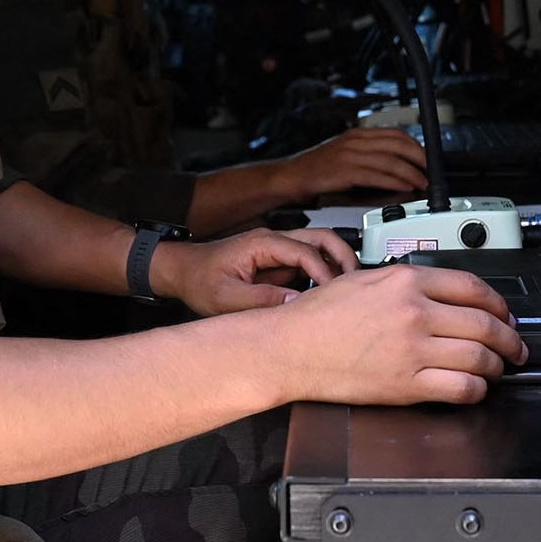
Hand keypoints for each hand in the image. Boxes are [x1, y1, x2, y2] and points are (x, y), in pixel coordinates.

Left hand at [153, 227, 357, 314]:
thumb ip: (261, 300)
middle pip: (321, 238)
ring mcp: (277, 249)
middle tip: (358, 283)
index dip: (323, 273)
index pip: (304, 252)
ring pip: (319, 246)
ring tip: (350, 288)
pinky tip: (331, 294)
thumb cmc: (198, 279)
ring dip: (337, 263)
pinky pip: (309, 261)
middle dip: (343, 257)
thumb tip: (296, 303)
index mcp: (262, 243)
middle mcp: (273, 240)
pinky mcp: (278, 261)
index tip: (333, 294)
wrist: (182, 272)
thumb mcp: (226, 297)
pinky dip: (325, 273)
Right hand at [244, 264, 524, 405]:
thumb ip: (405, 282)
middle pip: (485, 323)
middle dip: (509, 338)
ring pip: (480, 357)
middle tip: (514, 346)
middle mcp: (415, 312)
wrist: (289, 347)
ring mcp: (412, 349)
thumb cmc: (317, 316)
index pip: (473, 288)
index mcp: (406, 280)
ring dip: (497, 366)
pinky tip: (475, 388)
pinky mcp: (407, 383)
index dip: (498, 303)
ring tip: (497, 369)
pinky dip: (477, 389)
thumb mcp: (364, 278)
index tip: (504, 313)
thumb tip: (440, 292)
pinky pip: (461, 387)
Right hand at [281, 127, 428, 201]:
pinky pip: (379, 175)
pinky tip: (405, 187)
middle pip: (398, 144)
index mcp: (357, 135)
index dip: (415, 145)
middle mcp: (356, 141)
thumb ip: (366, 155)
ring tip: (422, 183)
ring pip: (391, 160)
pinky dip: (396, 181)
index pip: (394, 134)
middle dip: (419, 158)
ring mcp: (351, 155)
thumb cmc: (315, 170)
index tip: (427, 157)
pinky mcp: (346, 171)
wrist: (290, 177)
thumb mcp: (343, 154)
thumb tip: (392, 164)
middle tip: (431, 171)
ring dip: (412, 173)